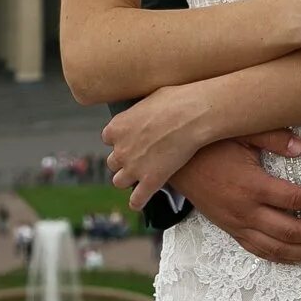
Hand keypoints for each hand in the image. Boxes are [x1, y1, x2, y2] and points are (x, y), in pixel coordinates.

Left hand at [102, 84, 213, 209]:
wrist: (192, 115)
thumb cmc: (175, 101)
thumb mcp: (147, 99)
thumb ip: (138, 113)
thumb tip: (143, 113)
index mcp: (116, 127)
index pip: (108, 138)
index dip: (122, 139)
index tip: (133, 138)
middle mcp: (120, 149)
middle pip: (112, 162)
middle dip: (124, 160)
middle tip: (139, 157)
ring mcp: (134, 167)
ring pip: (119, 181)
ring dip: (128, 179)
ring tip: (139, 176)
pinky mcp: (151, 181)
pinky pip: (137, 200)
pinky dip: (137, 202)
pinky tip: (140, 201)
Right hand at [170, 131, 300, 264]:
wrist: (170, 163)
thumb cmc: (207, 143)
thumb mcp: (239, 132)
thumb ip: (273, 138)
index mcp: (251, 186)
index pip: (295, 199)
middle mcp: (245, 212)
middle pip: (291, 231)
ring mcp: (237, 224)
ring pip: (277, 249)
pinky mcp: (231, 230)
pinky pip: (259, 250)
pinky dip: (282, 257)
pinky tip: (298, 256)